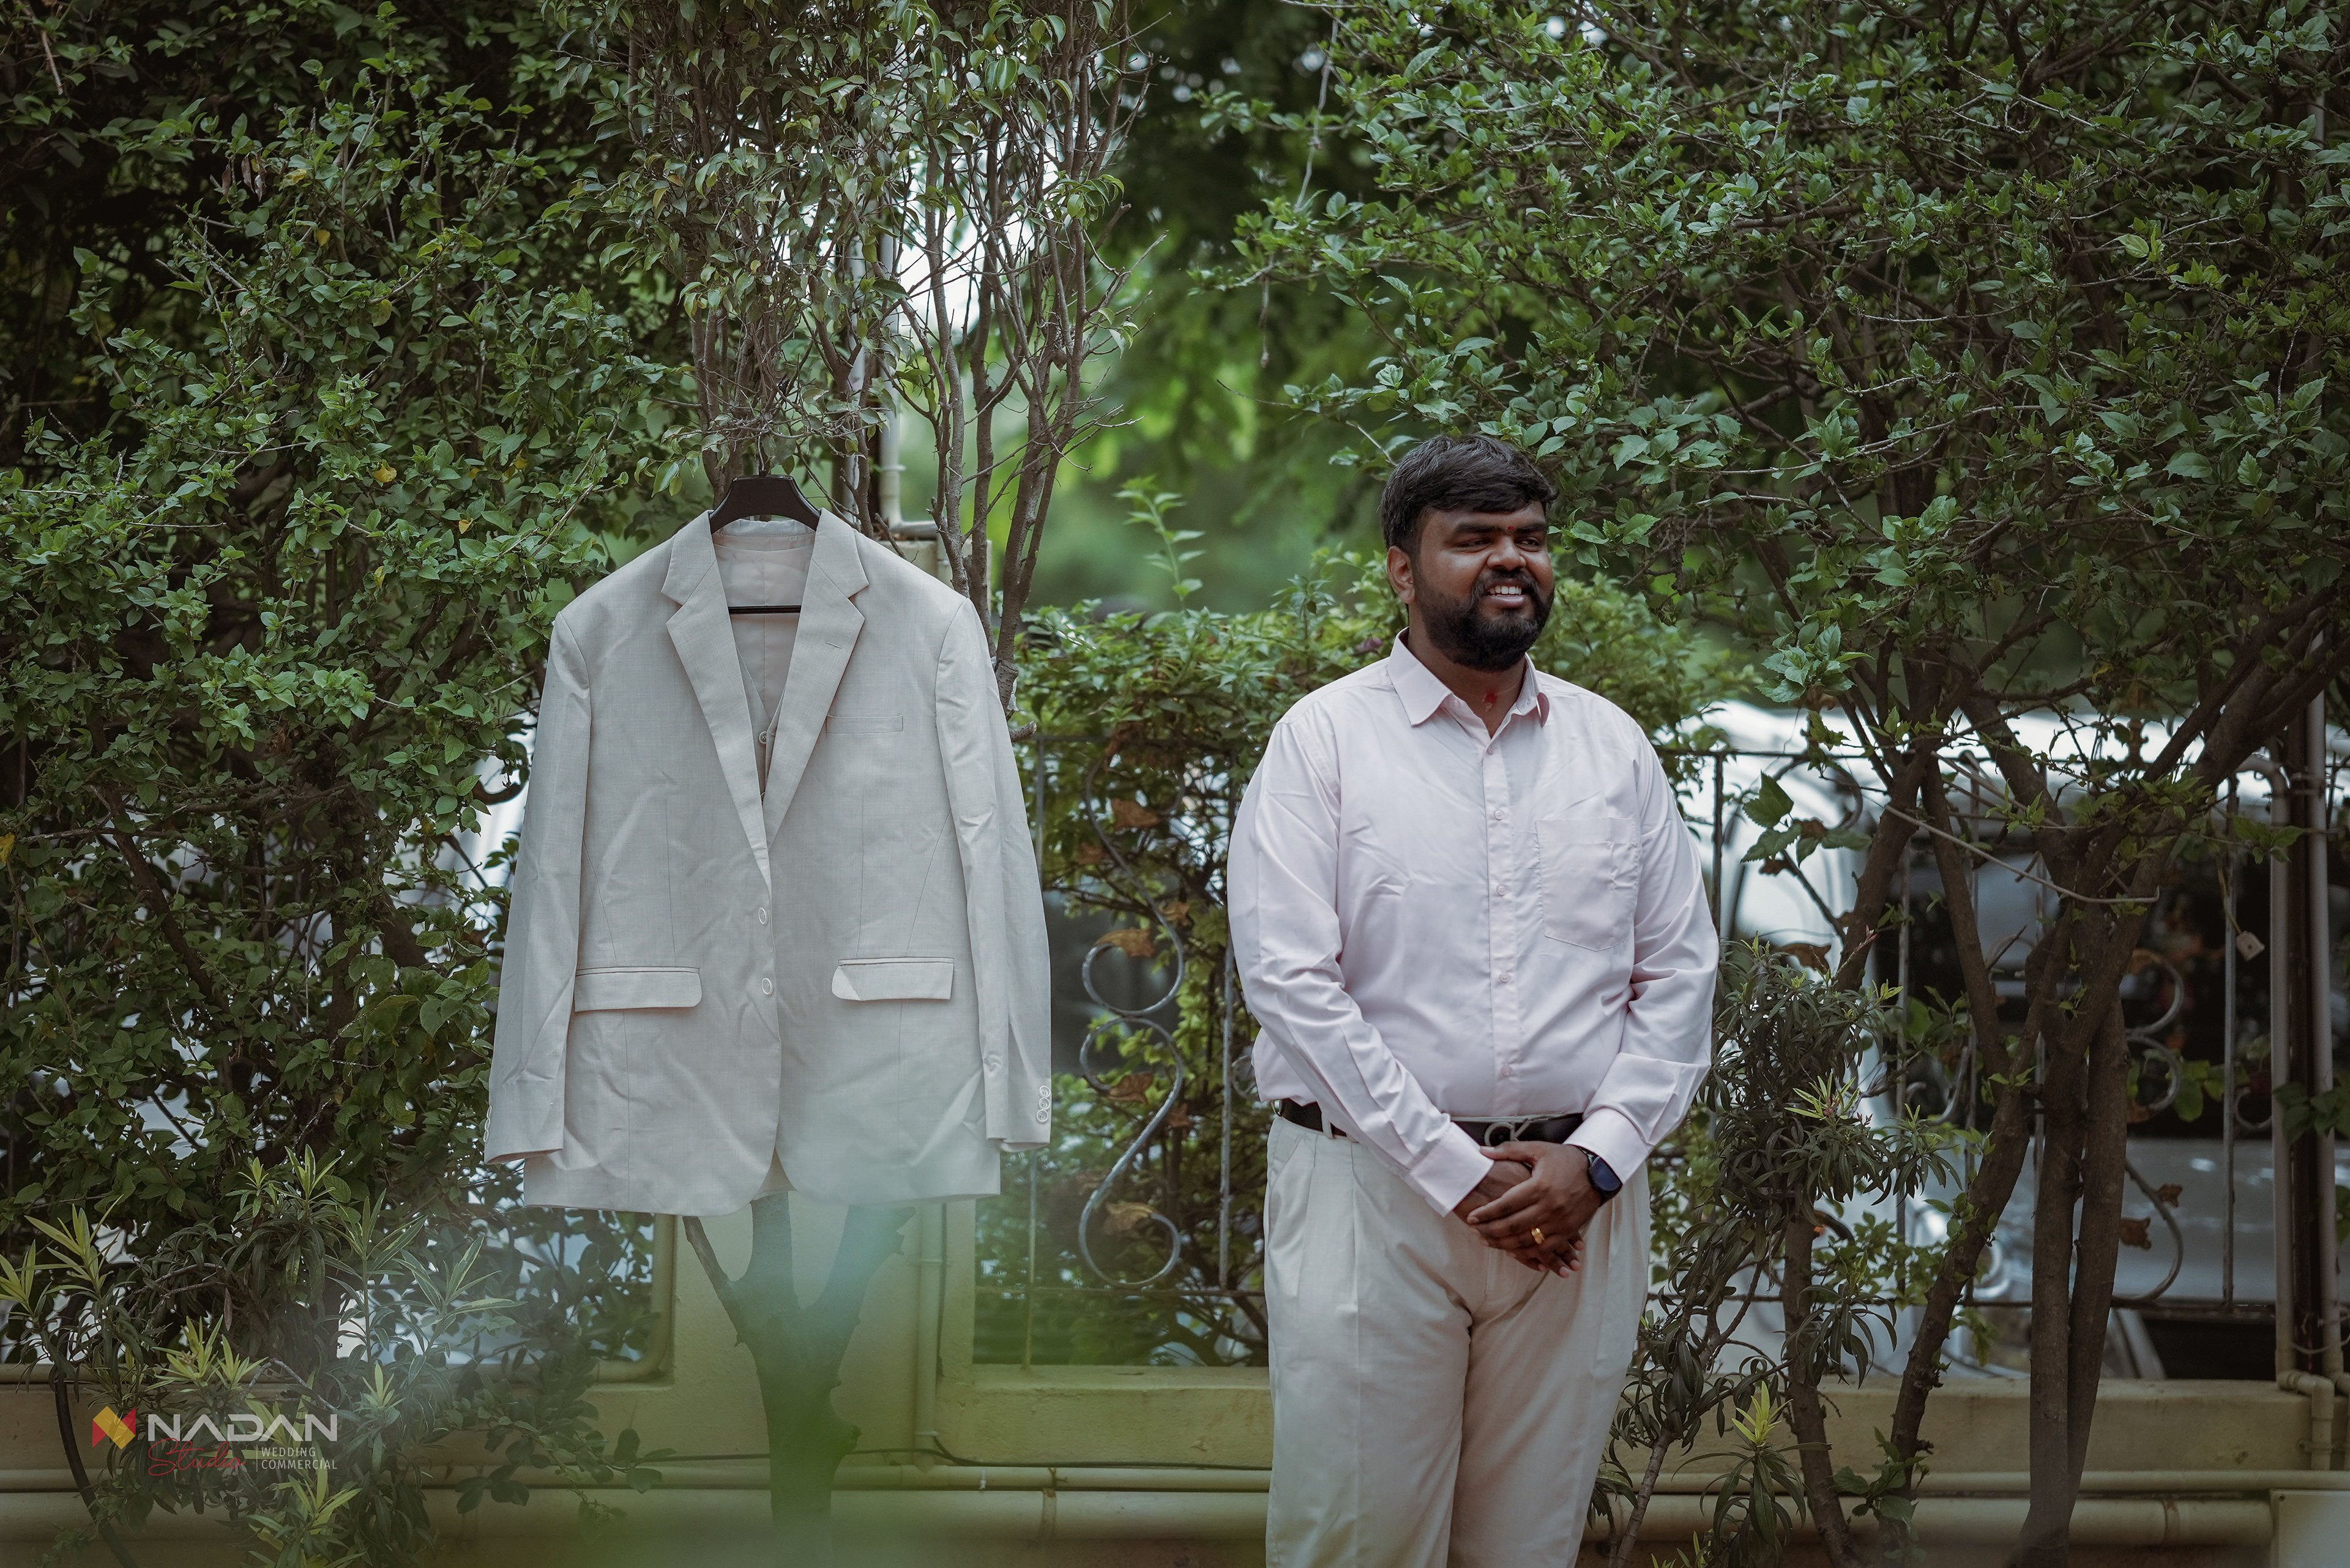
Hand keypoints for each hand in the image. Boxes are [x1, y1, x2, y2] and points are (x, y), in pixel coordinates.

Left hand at [1452, 1157, 1583, 1275]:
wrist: (1598, 1171)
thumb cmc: (1566, 1159)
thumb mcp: (1538, 1149)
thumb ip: (1509, 1150)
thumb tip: (1482, 1150)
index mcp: (1539, 1186)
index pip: (1506, 1204)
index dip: (1487, 1213)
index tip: (1472, 1217)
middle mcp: (1549, 1206)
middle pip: (1513, 1226)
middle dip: (1491, 1231)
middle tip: (1475, 1232)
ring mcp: (1560, 1221)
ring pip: (1527, 1240)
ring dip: (1504, 1244)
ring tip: (1487, 1242)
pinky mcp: (1568, 1230)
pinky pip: (1545, 1247)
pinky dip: (1528, 1253)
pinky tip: (1513, 1251)